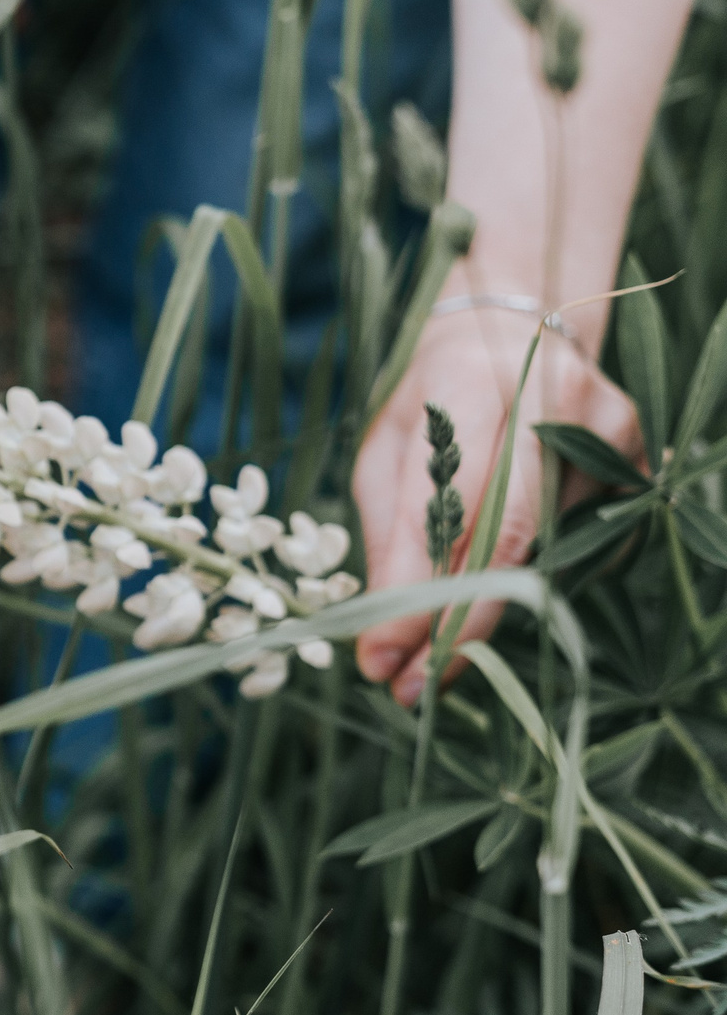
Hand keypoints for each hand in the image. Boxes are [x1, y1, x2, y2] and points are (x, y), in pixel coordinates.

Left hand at [352, 299, 640, 704]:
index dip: (413, 593)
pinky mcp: (635, 457)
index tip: (379, 659)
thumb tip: (383, 631)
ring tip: (440, 646)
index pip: (442, 509)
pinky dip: (533, 573)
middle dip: (457, 623)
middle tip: (415, 687)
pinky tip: (504, 567)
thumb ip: (389, 533)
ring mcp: (604, 430)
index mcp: (468, 385)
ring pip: (543, 551)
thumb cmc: (437, 397)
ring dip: (488, 607)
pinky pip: (580, 543)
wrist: (520, 327)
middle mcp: (548, 403)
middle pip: (507, 538)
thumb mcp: (387, 449)